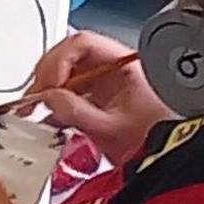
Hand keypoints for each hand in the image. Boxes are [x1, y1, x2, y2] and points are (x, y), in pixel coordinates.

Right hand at [29, 31, 168, 165]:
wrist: (168, 159)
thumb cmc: (153, 140)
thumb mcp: (110, 127)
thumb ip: (76, 111)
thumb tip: (48, 98)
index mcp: (122, 65)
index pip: (82, 43)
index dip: (59, 59)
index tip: (49, 83)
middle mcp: (112, 69)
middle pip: (70, 56)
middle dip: (47, 74)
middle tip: (36, 95)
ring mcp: (105, 83)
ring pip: (67, 73)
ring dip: (47, 88)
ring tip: (35, 106)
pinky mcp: (98, 99)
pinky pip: (70, 91)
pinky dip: (55, 101)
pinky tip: (48, 116)